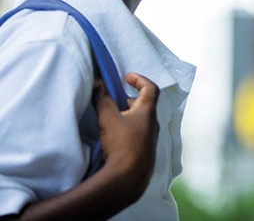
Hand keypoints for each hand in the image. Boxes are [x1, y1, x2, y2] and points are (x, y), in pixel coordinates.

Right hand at [93, 72, 159, 202]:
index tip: (127, 77)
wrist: (129, 178)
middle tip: (112, 100)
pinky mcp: (145, 151)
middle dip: (128, 99)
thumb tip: (98, 83)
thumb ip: (102, 99)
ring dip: (126, 115)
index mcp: (148, 111)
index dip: (139, 79)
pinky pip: (137, 133)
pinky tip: (114, 136)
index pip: (150, 88)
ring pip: (139, 120)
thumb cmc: (122, 144)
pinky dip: (127, 128)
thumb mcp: (108, 118)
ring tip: (109, 118)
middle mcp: (153, 123)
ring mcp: (151, 138)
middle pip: (143, 105)